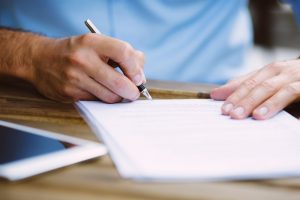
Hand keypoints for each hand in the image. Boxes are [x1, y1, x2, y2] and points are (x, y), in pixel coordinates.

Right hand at [30, 33, 144, 102]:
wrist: (39, 60)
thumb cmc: (76, 52)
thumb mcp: (96, 44)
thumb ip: (122, 54)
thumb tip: (140, 75)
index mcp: (92, 42)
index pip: (124, 52)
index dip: (136, 68)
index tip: (138, 77)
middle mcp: (82, 60)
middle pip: (119, 82)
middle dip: (132, 91)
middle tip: (134, 92)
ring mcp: (74, 78)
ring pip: (110, 97)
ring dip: (119, 98)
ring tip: (118, 93)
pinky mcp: (70, 94)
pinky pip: (97, 102)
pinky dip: (104, 100)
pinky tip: (101, 92)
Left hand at [210, 59, 299, 119]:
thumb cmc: (293, 80)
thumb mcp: (269, 81)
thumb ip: (246, 85)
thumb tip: (217, 93)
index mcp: (271, 69)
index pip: (248, 81)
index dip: (233, 93)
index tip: (220, 106)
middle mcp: (283, 70)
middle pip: (259, 84)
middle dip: (243, 99)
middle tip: (230, 114)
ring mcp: (297, 76)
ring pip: (276, 88)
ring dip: (262, 102)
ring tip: (250, 115)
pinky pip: (294, 92)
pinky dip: (280, 103)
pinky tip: (268, 113)